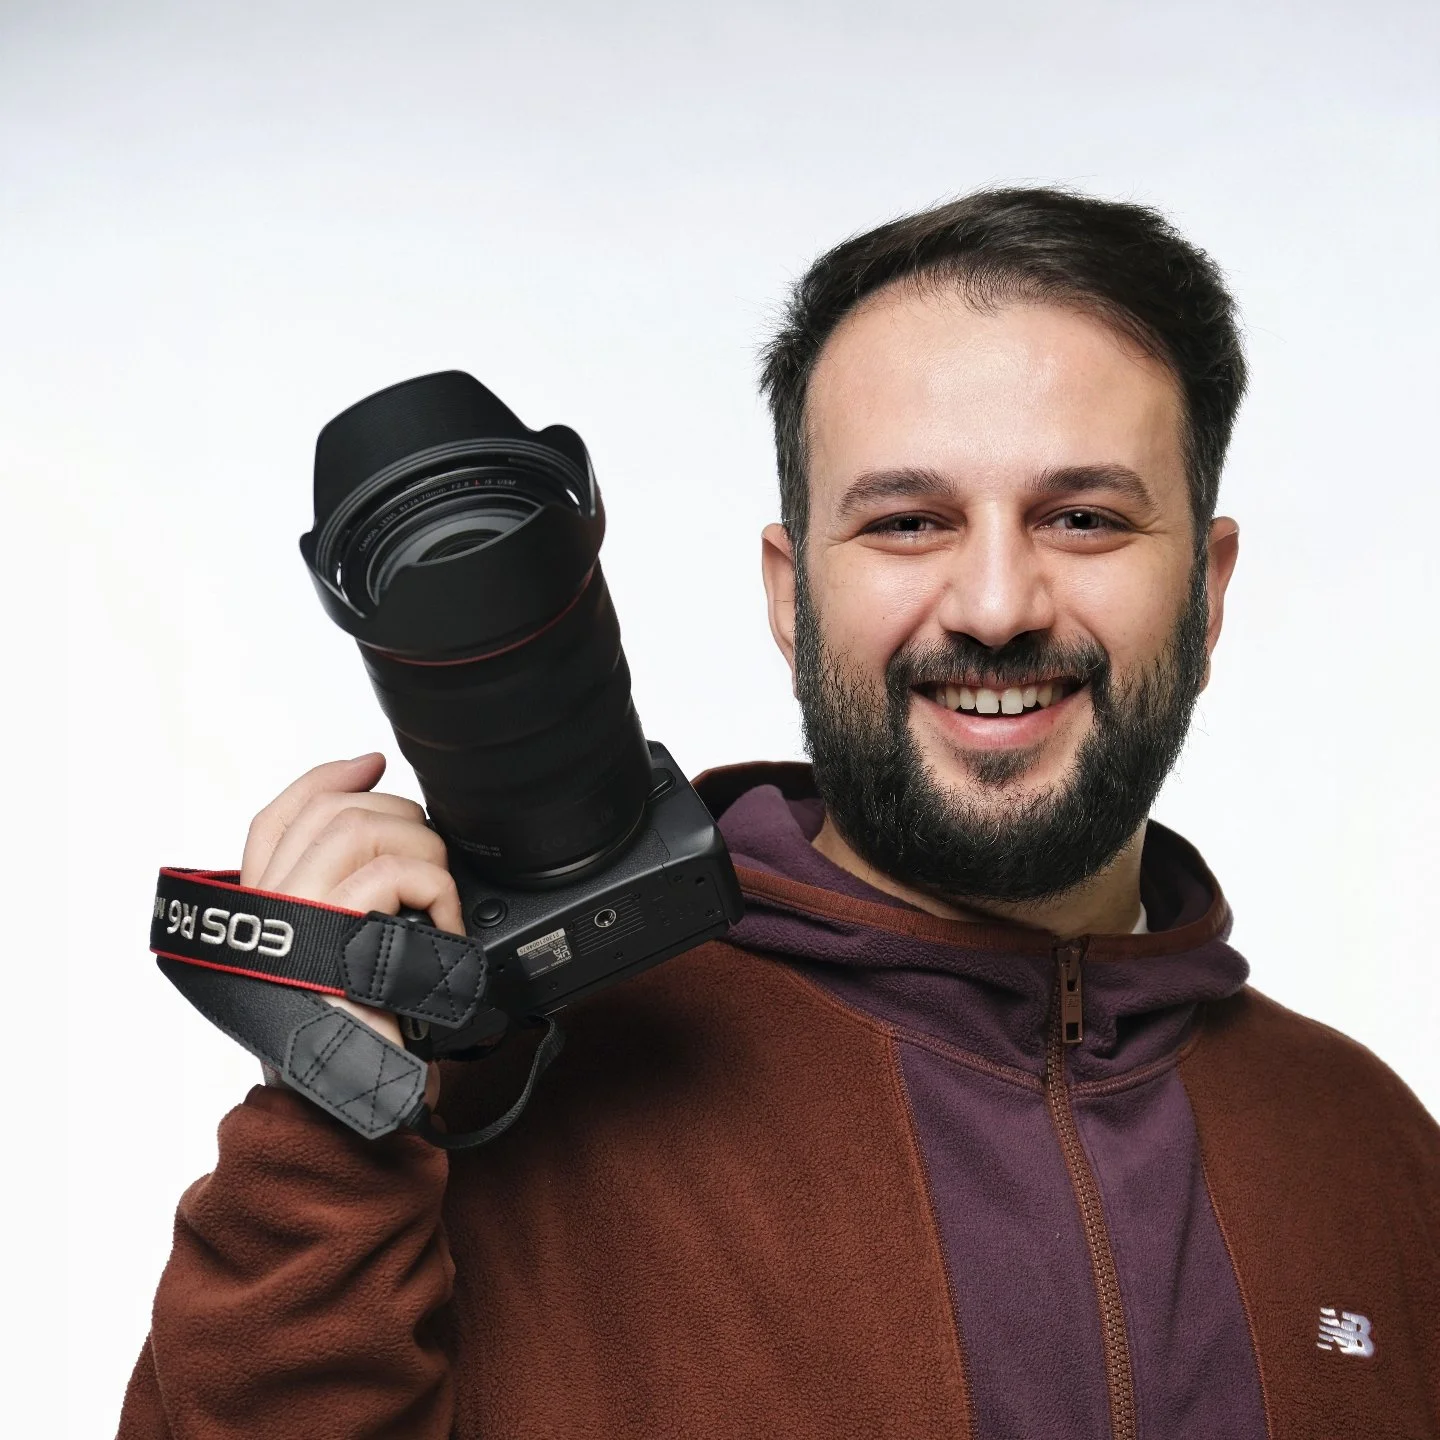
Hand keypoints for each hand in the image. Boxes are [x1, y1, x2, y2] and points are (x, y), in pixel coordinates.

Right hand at [242, 753, 457, 1102]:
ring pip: (361, 829)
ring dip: (422, 851)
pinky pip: (390, 874)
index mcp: (262, 912)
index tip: (374, 762)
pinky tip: (444, 929)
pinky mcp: (332, 938)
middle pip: (330, 813)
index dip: (327, 778)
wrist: (344, 1115)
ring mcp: (293, 922)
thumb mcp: (347, 963)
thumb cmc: (354, 1045)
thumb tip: (396, 838)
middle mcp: (266, 911)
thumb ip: (348, 906)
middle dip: (399, 817)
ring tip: (438, 899)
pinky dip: (434, 890)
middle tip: (433, 859)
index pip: (277, 817)